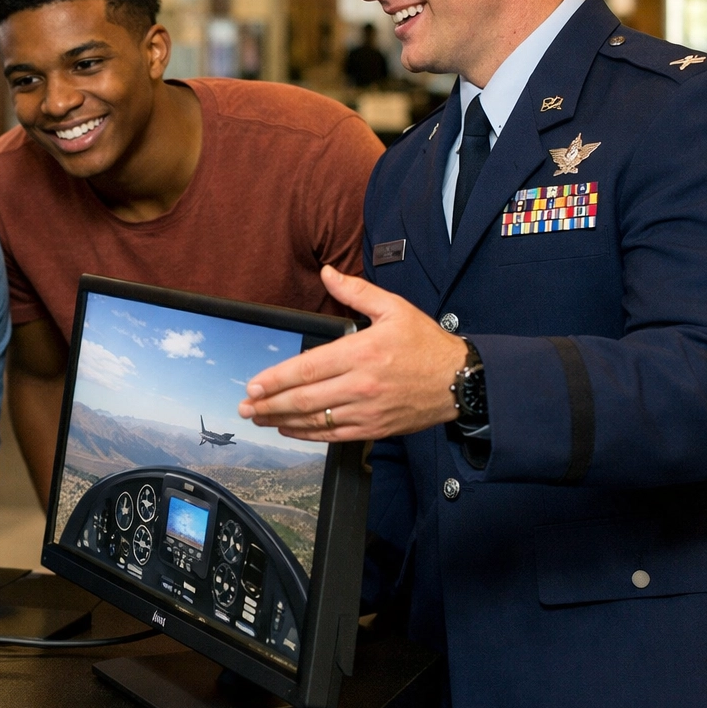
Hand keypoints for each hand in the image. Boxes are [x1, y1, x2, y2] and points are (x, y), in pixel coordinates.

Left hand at [238, 266, 467, 441]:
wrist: (461, 380)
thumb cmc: (426, 344)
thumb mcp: (394, 308)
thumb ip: (355, 292)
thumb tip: (327, 273)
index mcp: (362, 353)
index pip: (308, 368)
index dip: (276, 379)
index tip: (254, 384)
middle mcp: (361, 384)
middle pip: (304, 398)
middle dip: (269, 404)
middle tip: (245, 406)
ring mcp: (367, 410)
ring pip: (315, 420)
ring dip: (281, 421)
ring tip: (259, 418)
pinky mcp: (374, 428)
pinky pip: (333, 435)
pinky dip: (307, 434)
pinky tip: (289, 429)